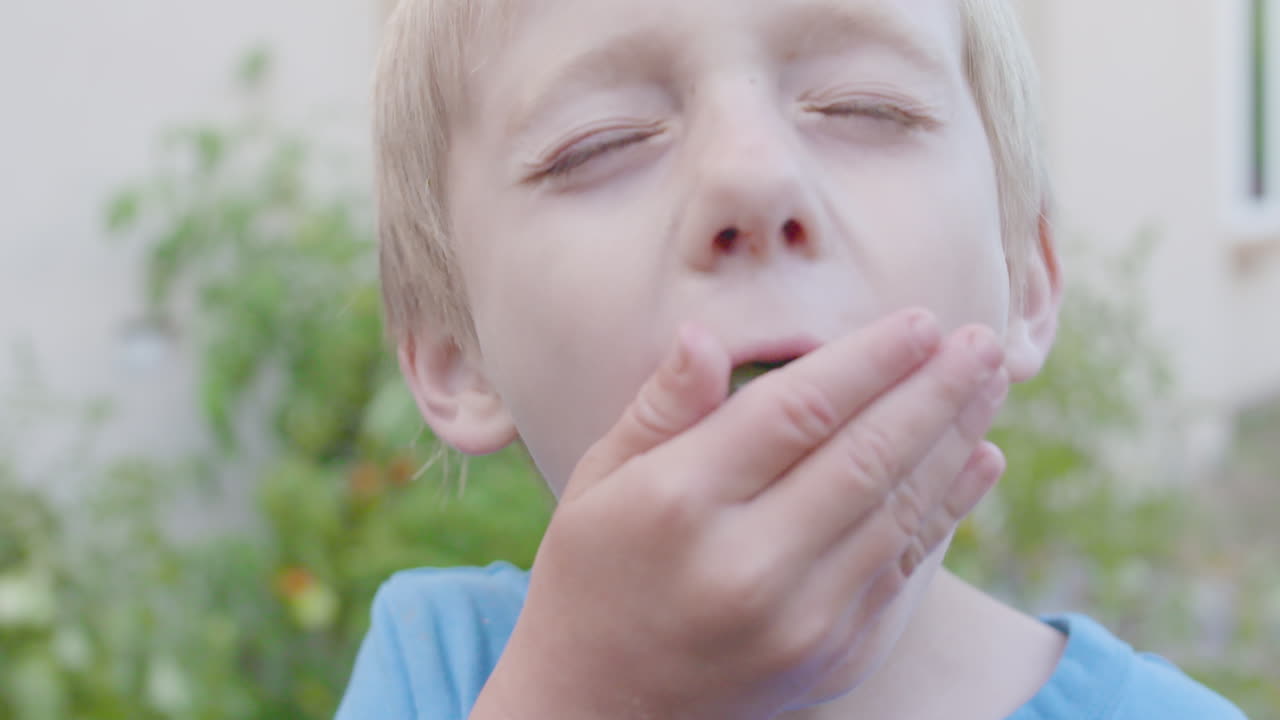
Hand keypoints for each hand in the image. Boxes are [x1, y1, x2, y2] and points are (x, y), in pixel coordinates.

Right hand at [474, 309, 1007, 719]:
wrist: (600, 707)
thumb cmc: (593, 574)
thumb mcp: (597, 481)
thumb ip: (659, 408)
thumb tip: (706, 337)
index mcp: (679, 504)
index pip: (796, 411)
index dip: (867, 360)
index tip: (919, 320)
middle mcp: (745, 564)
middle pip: (864, 457)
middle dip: (934, 391)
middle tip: (983, 341)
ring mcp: (798, 620)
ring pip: (899, 510)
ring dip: (955, 440)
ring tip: (991, 382)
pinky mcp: (832, 657)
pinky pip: (905, 567)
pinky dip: (948, 508)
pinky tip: (977, 459)